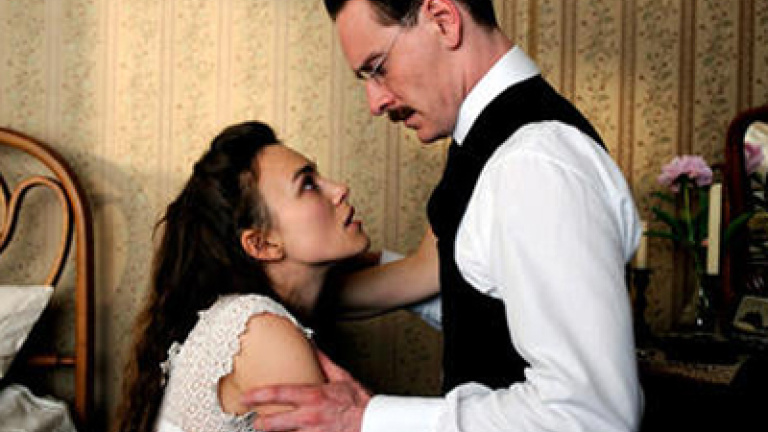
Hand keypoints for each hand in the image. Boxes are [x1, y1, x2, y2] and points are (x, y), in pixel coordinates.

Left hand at [242, 348, 371, 431]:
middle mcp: (309, 417)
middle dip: (260, 424)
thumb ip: (324, 362)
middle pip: (273, 424)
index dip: (257, 395)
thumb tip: (312, 345)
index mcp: (313, 397)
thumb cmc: (359, 403)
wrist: (374, 423)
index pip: (277, 394)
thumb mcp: (342, 378)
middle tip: (256, 422)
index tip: (245, 397)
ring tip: (273, 430)